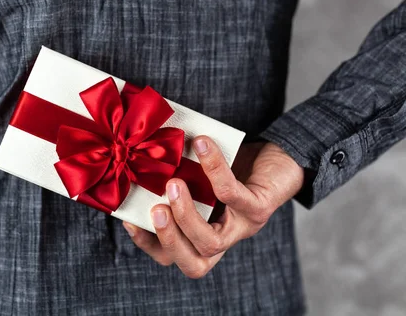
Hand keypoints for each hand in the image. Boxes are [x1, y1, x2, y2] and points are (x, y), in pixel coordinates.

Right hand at [122, 136, 303, 278]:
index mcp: (204, 234)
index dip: (150, 245)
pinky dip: (214, 169)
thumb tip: (138, 159)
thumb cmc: (234, 168)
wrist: (279, 158)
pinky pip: (232, 194)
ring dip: (187, 215)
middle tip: (154, 210)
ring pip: (212, 242)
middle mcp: (223, 237)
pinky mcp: (260, 208)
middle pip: (194, 264)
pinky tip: (201, 144)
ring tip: (173, 184)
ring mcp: (243, 227)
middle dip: (168, 240)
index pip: (173, 256)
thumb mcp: (197, 175)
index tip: (128, 220)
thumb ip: (174, 177)